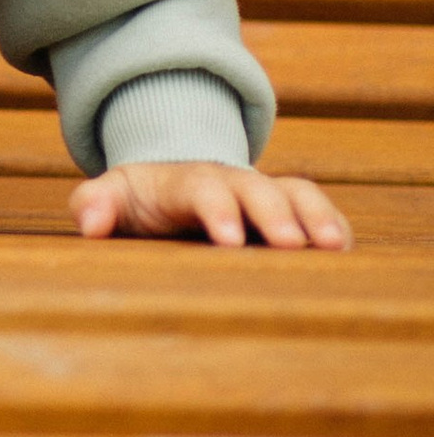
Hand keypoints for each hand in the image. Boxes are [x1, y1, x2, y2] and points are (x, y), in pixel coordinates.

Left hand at [73, 161, 352, 249]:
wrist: (168, 183)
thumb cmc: (139, 201)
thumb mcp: (111, 197)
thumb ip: (95, 204)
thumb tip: (89, 223)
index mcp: (184, 181)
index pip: (201, 188)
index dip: (217, 210)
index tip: (228, 240)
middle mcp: (230, 182)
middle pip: (256, 189)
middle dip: (273, 214)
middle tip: (290, 246)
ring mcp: (262, 192)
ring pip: (295, 193)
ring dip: (314, 216)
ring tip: (334, 247)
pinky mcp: (287, 209)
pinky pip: (316, 207)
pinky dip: (333, 224)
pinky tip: (345, 254)